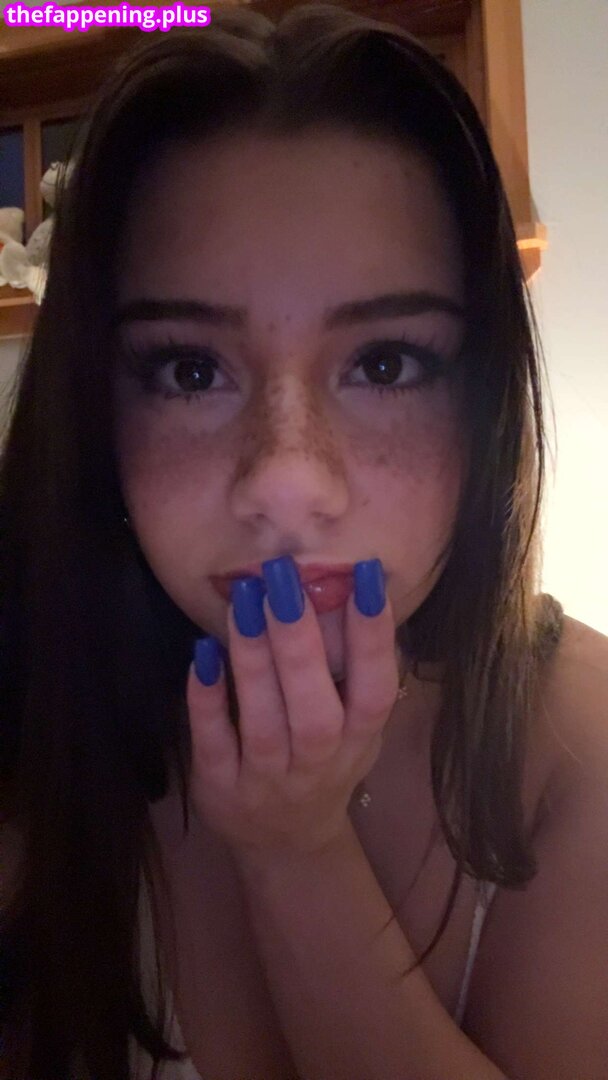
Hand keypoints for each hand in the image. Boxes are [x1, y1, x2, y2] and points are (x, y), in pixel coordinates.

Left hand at [186, 556, 400, 859]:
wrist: (285, 844)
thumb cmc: (325, 764)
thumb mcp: (356, 728)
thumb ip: (358, 672)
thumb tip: (355, 586)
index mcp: (358, 741)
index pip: (374, 690)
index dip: (374, 638)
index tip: (364, 577)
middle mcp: (318, 763)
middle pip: (314, 708)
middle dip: (300, 644)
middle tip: (283, 580)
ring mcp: (267, 780)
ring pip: (263, 721)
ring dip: (253, 659)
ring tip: (246, 600)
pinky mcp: (221, 788)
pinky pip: (213, 742)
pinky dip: (207, 699)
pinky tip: (202, 653)